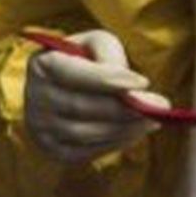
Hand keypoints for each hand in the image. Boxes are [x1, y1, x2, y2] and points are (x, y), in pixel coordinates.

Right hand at [24, 30, 164, 164]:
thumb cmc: (88, 60)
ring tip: (153, 118)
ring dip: (125, 128)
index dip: (108, 78)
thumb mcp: (98, 44)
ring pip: (85, 132)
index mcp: (42, 65)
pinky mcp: (53, 149)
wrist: (68, 87)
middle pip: (81, 106)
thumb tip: (130, 84)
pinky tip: (136, 131)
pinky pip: (86, 152)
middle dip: (125, 108)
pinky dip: (115, 143)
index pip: (71, 73)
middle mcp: (34, 98)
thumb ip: (110, 54)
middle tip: (161, 104)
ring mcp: (40, 127)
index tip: (144, 81)